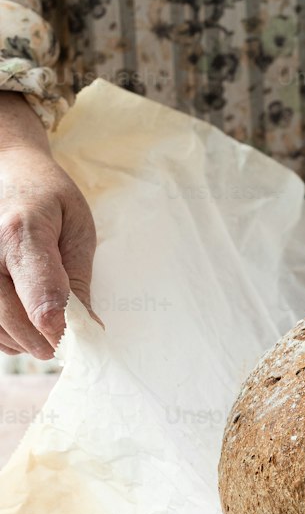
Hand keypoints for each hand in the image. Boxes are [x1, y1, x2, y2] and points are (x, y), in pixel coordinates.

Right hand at [0, 91, 100, 357]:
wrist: (4, 171)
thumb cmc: (46, 197)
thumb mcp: (77, 227)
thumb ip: (78, 279)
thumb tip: (86, 327)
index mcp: (22, 234)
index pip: (41, 299)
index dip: (60, 328)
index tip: (73, 339)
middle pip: (13, 320)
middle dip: (43, 340)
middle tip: (62, 342)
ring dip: (21, 341)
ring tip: (42, 328)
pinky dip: (4, 334)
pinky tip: (20, 325)